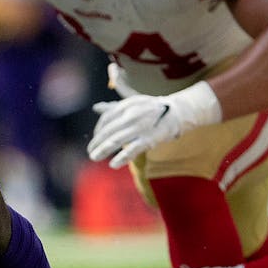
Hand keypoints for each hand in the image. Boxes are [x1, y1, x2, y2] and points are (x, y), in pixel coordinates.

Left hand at [87, 76, 220, 167]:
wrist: (177, 112)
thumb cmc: (151, 108)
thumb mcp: (132, 103)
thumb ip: (113, 107)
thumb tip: (95, 108)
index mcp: (126, 106)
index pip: (106, 118)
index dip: (98, 130)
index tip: (95, 139)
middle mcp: (131, 115)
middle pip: (108, 130)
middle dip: (97, 142)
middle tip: (90, 151)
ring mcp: (140, 127)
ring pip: (116, 139)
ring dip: (103, 149)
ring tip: (95, 157)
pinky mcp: (149, 139)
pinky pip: (132, 149)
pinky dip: (122, 157)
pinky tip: (113, 164)